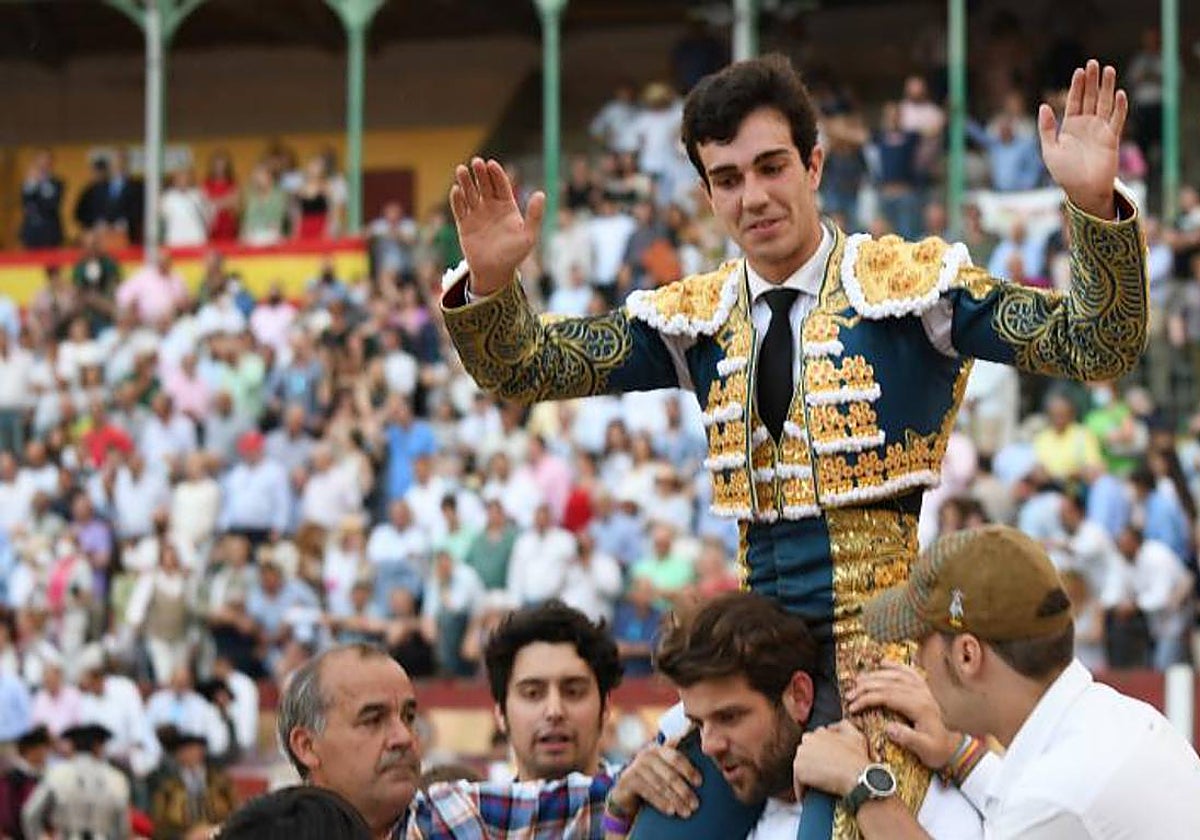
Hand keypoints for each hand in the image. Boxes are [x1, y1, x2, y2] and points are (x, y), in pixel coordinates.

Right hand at [449, 157, 544, 295]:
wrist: (495, 272)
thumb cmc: (514, 255)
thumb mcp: (528, 236)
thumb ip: (534, 215)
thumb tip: (541, 194)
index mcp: (507, 207)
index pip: (501, 185)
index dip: (496, 174)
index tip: (491, 164)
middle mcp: (491, 208)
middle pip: (484, 185)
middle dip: (480, 174)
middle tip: (476, 162)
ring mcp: (476, 215)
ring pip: (470, 194)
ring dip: (466, 182)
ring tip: (462, 169)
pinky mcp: (464, 224)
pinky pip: (459, 209)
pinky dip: (457, 200)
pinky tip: (456, 190)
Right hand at [608, 740, 700, 818]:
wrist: (627, 791)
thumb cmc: (653, 779)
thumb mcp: (664, 769)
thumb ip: (679, 764)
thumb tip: (709, 759)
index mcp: (659, 749)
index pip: (676, 757)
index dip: (688, 769)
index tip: (700, 782)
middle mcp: (646, 755)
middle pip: (669, 774)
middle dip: (684, 790)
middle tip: (695, 804)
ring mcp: (636, 767)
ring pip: (660, 785)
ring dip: (675, 799)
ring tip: (686, 811)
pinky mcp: (628, 780)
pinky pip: (648, 792)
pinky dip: (661, 802)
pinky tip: (671, 811)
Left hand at [792, 720, 870, 800]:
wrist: (858, 776)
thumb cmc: (858, 758)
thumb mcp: (855, 735)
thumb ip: (842, 725)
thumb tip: (831, 726)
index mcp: (818, 732)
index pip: (814, 743)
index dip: (820, 754)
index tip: (825, 764)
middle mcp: (806, 740)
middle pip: (806, 754)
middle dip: (811, 763)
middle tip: (821, 776)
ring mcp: (801, 755)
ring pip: (801, 768)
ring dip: (807, 776)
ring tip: (816, 788)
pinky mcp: (799, 771)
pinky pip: (798, 783)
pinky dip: (802, 790)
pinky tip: (808, 798)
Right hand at [846, 662, 959, 769]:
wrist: (958, 748)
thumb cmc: (940, 750)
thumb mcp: (925, 749)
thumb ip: (908, 738)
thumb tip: (889, 728)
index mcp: (919, 706)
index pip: (887, 696)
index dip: (867, 699)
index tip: (853, 706)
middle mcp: (921, 693)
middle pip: (888, 683)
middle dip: (865, 687)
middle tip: (849, 694)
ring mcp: (924, 689)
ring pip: (895, 675)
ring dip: (874, 676)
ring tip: (858, 681)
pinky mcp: (925, 689)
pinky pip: (908, 671)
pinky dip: (895, 666)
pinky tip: (883, 663)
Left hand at [1038, 59, 1126, 218]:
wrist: (1083, 190)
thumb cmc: (1064, 173)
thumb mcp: (1049, 150)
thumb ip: (1046, 129)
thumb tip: (1043, 106)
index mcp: (1070, 126)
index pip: (1074, 101)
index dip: (1077, 86)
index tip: (1079, 70)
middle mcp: (1087, 125)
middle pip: (1090, 97)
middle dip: (1092, 81)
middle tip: (1094, 63)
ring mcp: (1100, 130)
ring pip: (1105, 103)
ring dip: (1107, 87)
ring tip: (1109, 69)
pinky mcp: (1112, 137)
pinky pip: (1117, 119)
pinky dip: (1119, 107)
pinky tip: (1120, 93)